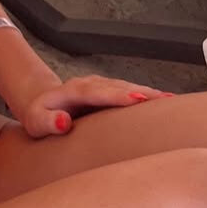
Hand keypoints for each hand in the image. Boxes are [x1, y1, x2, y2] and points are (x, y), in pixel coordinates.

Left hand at [12, 75, 174, 138]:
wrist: (41, 102)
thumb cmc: (39, 117)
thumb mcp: (35, 123)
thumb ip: (47, 122)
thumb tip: (63, 122)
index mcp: (72, 92)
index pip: (96, 92)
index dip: (116, 95)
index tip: (137, 99)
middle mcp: (89, 85)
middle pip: (117, 87)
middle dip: (140, 93)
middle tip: (164, 100)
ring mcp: (101, 86)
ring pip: (126, 88)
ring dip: (148, 94)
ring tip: (171, 101)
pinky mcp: (109, 91)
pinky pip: (129, 92)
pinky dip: (146, 96)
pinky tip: (166, 101)